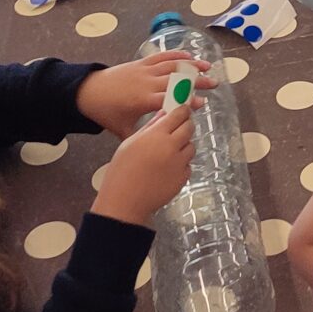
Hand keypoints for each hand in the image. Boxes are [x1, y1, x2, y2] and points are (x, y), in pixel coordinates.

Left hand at [78, 52, 208, 137]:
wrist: (88, 92)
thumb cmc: (107, 113)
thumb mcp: (123, 130)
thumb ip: (142, 137)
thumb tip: (160, 147)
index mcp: (143, 100)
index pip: (170, 100)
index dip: (187, 101)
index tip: (202, 104)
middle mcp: (147, 83)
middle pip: (176, 80)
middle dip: (196, 81)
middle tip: (213, 84)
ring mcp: (144, 70)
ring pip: (171, 65)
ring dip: (190, 65)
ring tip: (207, 67)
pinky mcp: (141, 62)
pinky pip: (161, 56)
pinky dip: (176, 55)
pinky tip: (189, 57)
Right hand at [92, 97, 203, 222]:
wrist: (124, 202)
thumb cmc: (121, 172)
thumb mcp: (130, 143)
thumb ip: (149, 127)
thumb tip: (163, 114)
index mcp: (156, 135)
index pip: (179, 114)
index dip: (182, 110)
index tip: (183, 110)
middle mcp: (171, 147)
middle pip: (189, 128)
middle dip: (185, 126)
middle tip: (178, 129)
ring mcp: (179, 163)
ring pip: (191, 147)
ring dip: (183, 146)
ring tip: (168, 153)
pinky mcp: (182, 179)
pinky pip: (187, 165)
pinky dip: (181, 165)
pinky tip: (167, 169)